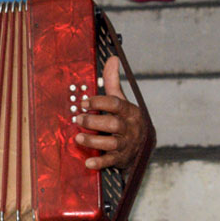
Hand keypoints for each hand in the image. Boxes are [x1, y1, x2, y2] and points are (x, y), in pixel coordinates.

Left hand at [73, 56, 147, 170]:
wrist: (142, 145)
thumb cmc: (126, 118)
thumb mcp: (122, 100)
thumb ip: (113, 81)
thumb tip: (113, 58)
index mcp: (129, 112)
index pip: (115, 104)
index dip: (99, 102)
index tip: (84, 102)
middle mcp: (129, 128)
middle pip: (113, 124)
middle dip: (94, 122)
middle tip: (78, 118)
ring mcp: (126, 144)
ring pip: (111, 143)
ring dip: (93, 141)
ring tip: (78, 137)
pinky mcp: (121, 159)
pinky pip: (111, 161)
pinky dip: (100, 162)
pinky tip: (88, 162)